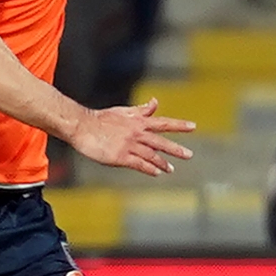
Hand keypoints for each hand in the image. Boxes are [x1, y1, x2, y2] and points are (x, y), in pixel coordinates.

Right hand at [66, 98, 193, 176]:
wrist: (82, 126)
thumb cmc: (101, 119)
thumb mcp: (124, 111)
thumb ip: (141, 110)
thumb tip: (155, 102)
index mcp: (138, 121)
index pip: (163, 123)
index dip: (179, 125)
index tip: (193, 127)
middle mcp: (136, 133)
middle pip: (161, 142)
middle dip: (176, 149)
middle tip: (189, 155)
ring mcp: (129, 145)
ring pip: (151, 155)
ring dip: (162, 163)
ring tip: (171, 169)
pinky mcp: (120, 156)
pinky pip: (139, 164)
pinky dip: (149, 168)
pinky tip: (156, 173)